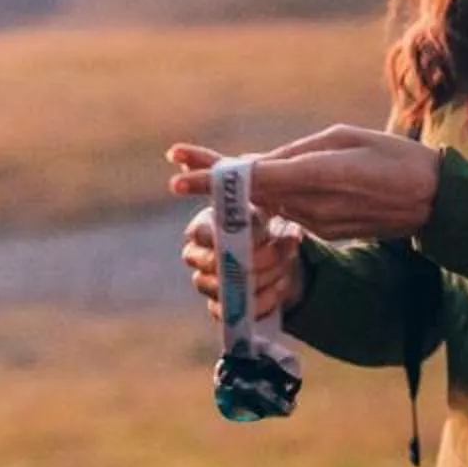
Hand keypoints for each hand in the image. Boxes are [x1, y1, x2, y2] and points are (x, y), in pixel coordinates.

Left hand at [166, 129, 439, 242]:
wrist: (433, 201)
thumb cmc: (395, 157)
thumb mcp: (347, 139)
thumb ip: (299, 153)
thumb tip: (261, 166)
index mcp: (319, 176)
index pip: (255, 178)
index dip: (215, 177)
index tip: (180, 173)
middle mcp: (313, 206)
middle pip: (252, 194)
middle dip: (213, 180)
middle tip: (175, 167)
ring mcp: (317, 223)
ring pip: (268, 202)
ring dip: (240, 186)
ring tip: (203, 165)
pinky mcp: (324, 230)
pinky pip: (287, 209)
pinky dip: (269, 195)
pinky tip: (252, 182)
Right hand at [170, 161, 308, 319]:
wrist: (289, 257)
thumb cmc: (269, 218)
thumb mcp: (259, 192)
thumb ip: (229, 174)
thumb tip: (178, 152)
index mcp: (203, 228)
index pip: (202, 234)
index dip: (229, 235)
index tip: (261, 230)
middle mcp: (200, 258)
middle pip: (215, 265)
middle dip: (255, 257)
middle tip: (287, 243)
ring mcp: (211, 286)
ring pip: (227, 290)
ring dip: (264, 277)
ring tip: (288, 264)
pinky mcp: (226, 311)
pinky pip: (235, 314)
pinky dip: (263, 302)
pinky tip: (281, 288)